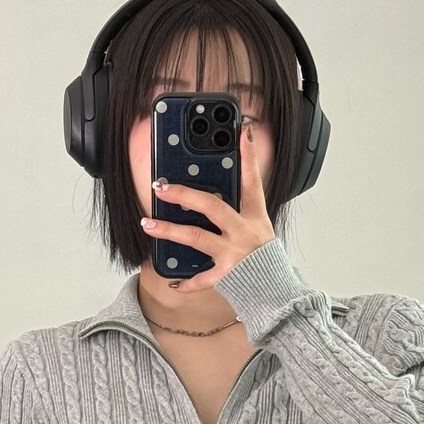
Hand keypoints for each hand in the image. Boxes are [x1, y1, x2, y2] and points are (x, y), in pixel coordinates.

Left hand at [141, 124, 275, 291]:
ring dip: (168, 230)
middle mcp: (243, 232)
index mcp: (254, 217)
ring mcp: (234, 254)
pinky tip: (173, 282)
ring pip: (196, 238)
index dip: (248, 157)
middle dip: (184, 194)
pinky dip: (186, 282)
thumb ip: (239, 213)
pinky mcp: (226, 275)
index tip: (241, 133)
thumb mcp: (259, 229)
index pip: (252, 182)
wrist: (276, 290)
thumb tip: (212, 197)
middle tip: (161, 187)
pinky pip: (201, 279)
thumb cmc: (264, 258)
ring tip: (147, 223)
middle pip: (211, 206)